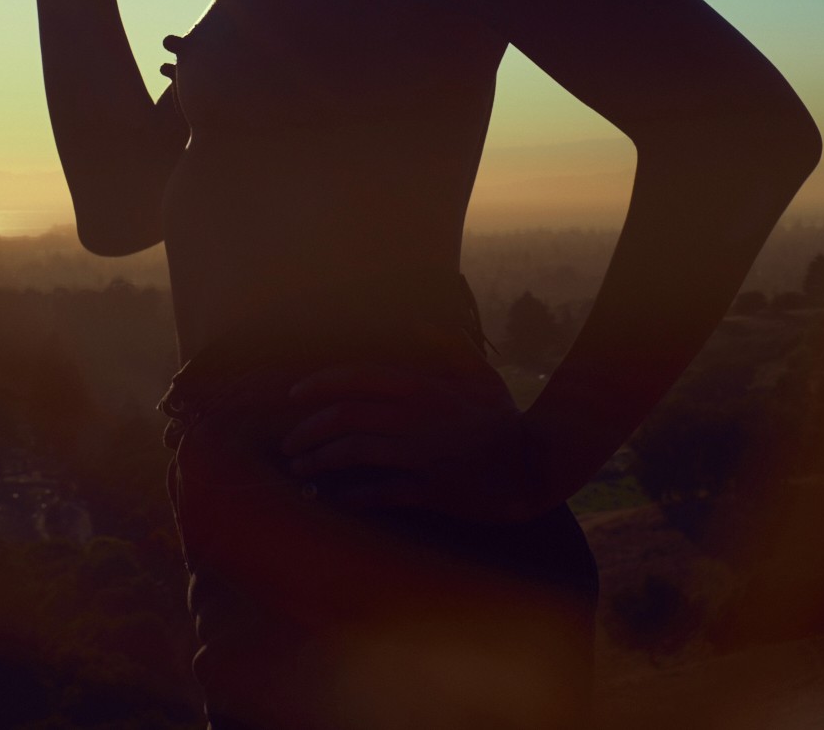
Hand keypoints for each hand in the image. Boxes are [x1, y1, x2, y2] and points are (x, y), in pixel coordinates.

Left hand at [280, 357, 555, 522]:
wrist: (533, 466)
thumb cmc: (501, 417)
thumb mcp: (478, 373)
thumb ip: (444, 345)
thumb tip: (414, 324)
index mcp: (421, 386)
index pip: (355, 380)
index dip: (318, 386)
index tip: (293, 397)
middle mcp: (414, 419)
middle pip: (344, 419)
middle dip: (308, 431)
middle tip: (289, 445)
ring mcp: (420, 456)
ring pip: (353, 456)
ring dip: (320, 463)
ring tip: (301, 470)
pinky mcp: (428, 489)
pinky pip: (379, 493)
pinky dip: (353, 497)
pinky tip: (337, 499)